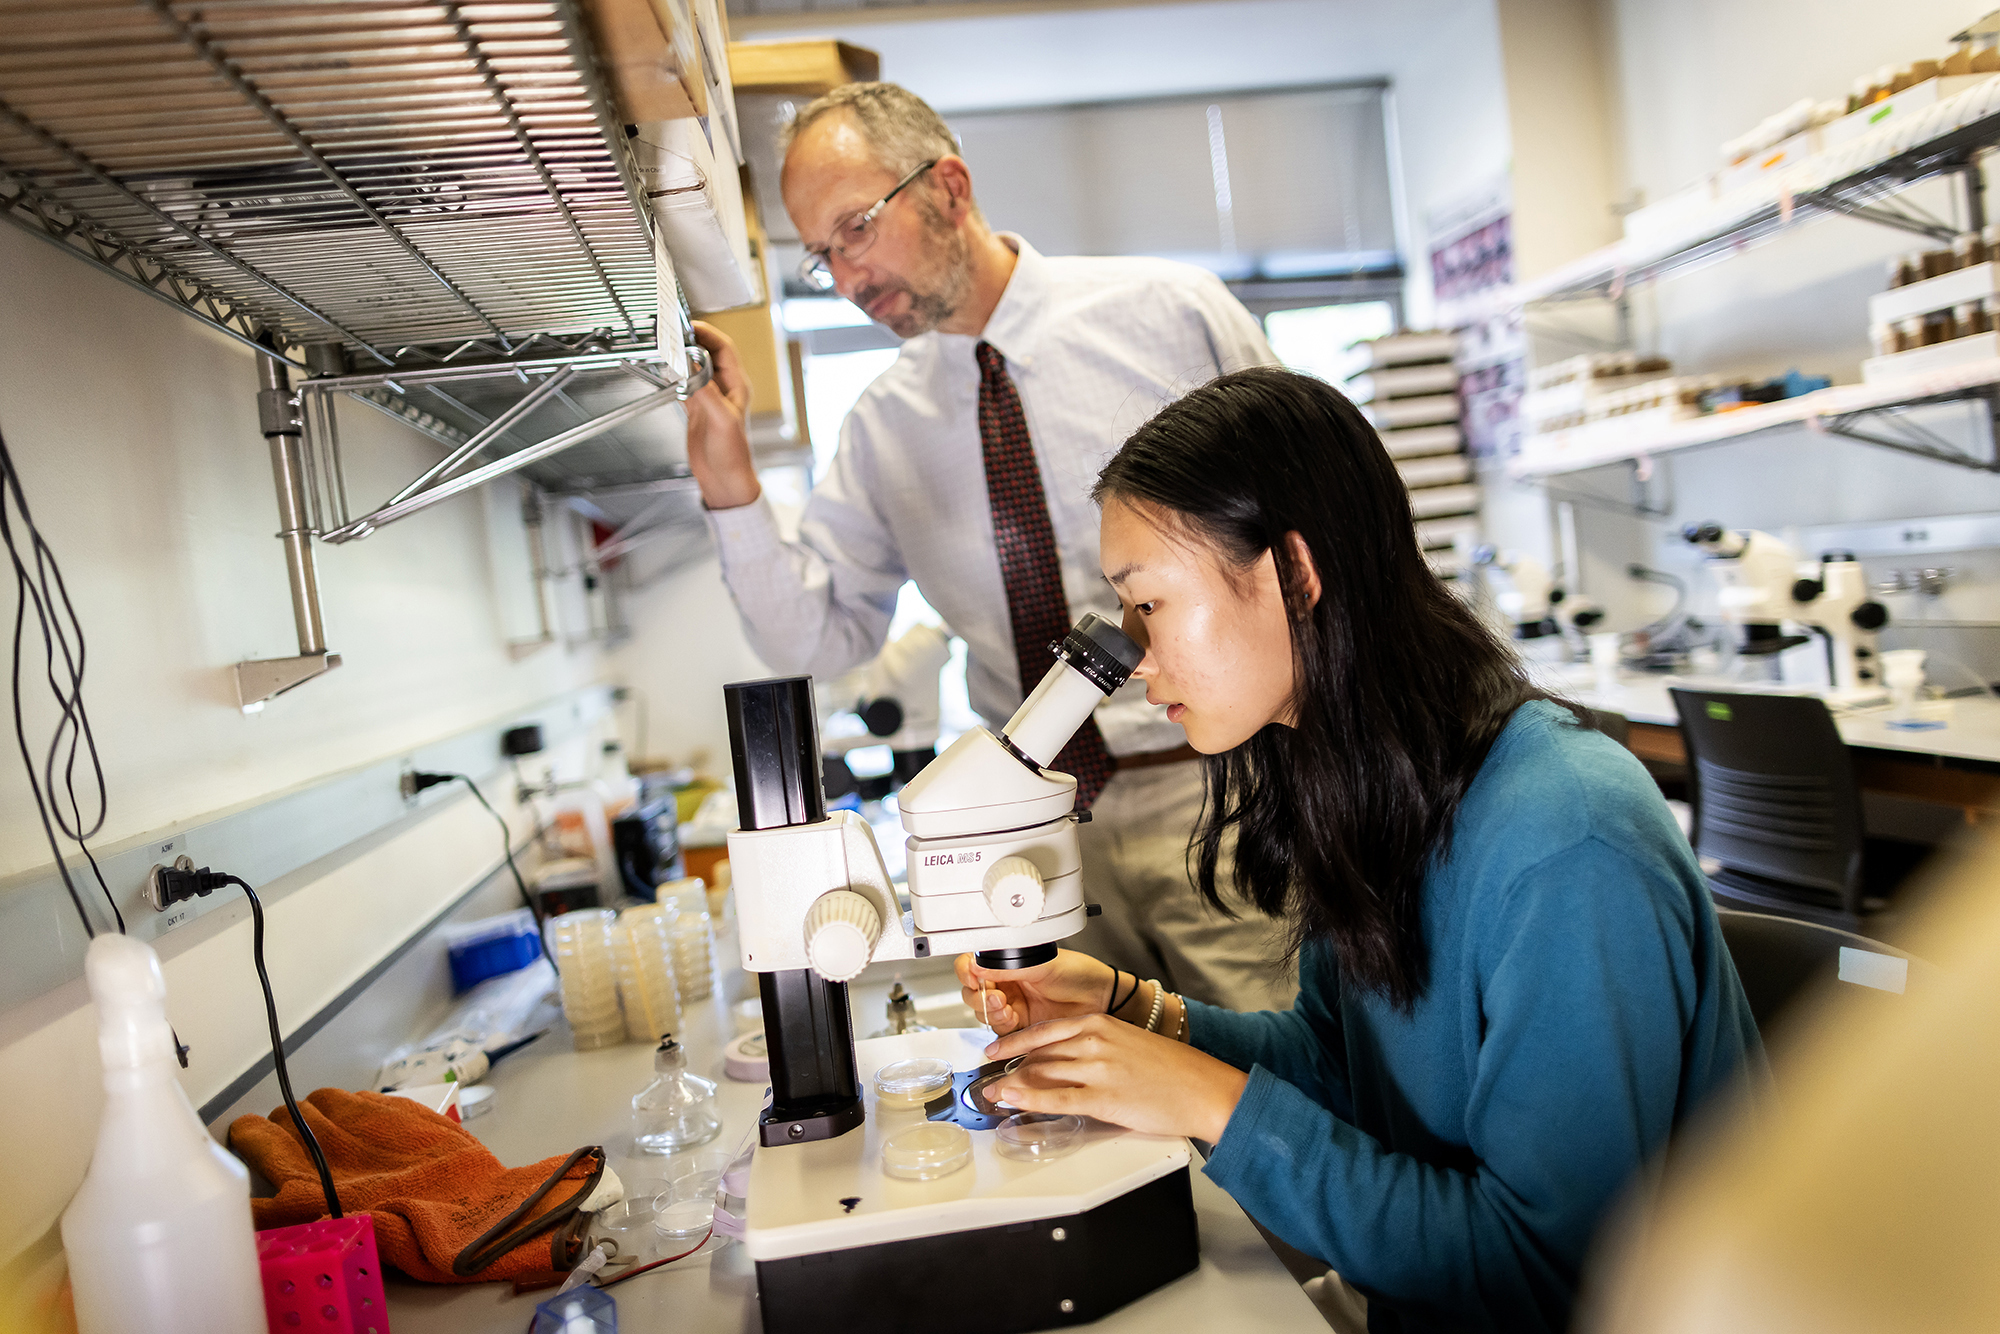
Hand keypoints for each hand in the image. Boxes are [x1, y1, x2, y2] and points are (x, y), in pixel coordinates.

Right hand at [683, 320, 759, 509]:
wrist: (725, 481)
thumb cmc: (733, 455)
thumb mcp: (721, 419)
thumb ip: (706, 392)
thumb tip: (692, 366)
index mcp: (737, 386)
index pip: (724, 349)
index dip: (708, 334)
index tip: (690, 326)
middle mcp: (724, 389)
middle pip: (707, 354)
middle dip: (691, 342)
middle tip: (673, 334)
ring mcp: (709, 399)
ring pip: (693, 369)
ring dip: (681, 359)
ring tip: (667, 350)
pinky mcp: (696, 410)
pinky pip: (683, 386)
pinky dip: (673, 378)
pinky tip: (664, 374)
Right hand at [956, 949, 1114, 1035]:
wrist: (1102, 999)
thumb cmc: (1079, 974)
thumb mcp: (1040, 964)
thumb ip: (1007, 967)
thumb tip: (978, 965)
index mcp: (1009, 963)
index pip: (974, 965)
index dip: (967, 970)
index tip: (972, 975)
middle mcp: (1008, 984)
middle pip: (973, 992)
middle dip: (978, 994)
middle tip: (994, 994)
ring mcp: (1014, 1006)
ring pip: (984, 1013)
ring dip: (989, 1010)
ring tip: (1005, 1006)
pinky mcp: (1022, 1028)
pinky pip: (1000, 1032)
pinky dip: (1001, 1027)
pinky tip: (1012, 1018)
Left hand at [984, 1012, 1248, 1142]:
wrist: (1205, 1089)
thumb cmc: (1174, 1069)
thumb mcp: (1129, 1043)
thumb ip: (1097, 1045)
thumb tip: (1068, 1059)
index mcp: (1100, 1023)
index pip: (1045, 1030)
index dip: (1015, 1042)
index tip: (996, 1050)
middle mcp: (1095, 1041)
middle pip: (1038, 1053)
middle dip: (1008, 1067)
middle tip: (986, 1077)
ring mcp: (1098, 1069)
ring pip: (1042, 1074)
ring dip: (1011, 1085)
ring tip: (993, 1095)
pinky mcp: (1104, 1098)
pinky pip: (1057, 1098)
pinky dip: (1030, 1100)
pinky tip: (1014, 1102)